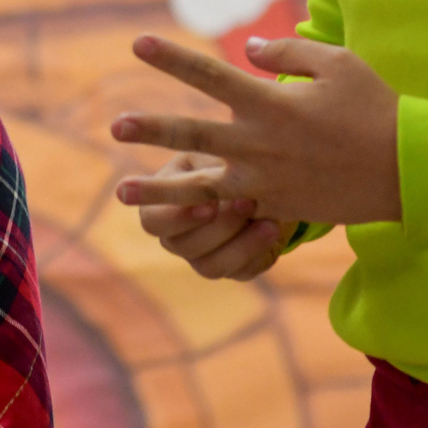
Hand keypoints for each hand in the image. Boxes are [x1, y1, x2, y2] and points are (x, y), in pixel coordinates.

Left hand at [110, 34, 402, 228]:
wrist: (410, 169)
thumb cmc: (376, 107)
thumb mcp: (336, 63)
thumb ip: (287, 51)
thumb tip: (247, 48)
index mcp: (271, 103)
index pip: (210, 75)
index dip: (172, 58)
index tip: (137, 44)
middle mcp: (261, 143)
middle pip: (194, 133)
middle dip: (152, 130)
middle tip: (115, 127)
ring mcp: (267, 181)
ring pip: (202, 186)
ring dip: (158, 189)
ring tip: (119, 191)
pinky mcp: (278, 207)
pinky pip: (233, 210)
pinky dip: (202, 213)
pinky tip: (175, 216)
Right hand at [135, 153, 285, 281]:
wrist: (263, 177)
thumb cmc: (227, 158)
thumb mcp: (212, 154)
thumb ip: (203, 157)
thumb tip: (205, 156)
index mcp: (160, 205)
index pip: (153, 222)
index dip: (178, 217)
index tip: (210, 203)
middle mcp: (175, 237)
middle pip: (184, 247)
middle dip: (220, 227)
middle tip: (247, 201)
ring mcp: (202, 257)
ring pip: (212, 266)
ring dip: (242, 244)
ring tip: (269, 221)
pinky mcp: (232, 269)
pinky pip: (242, 272)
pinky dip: (259, 252)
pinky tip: (274, 230)